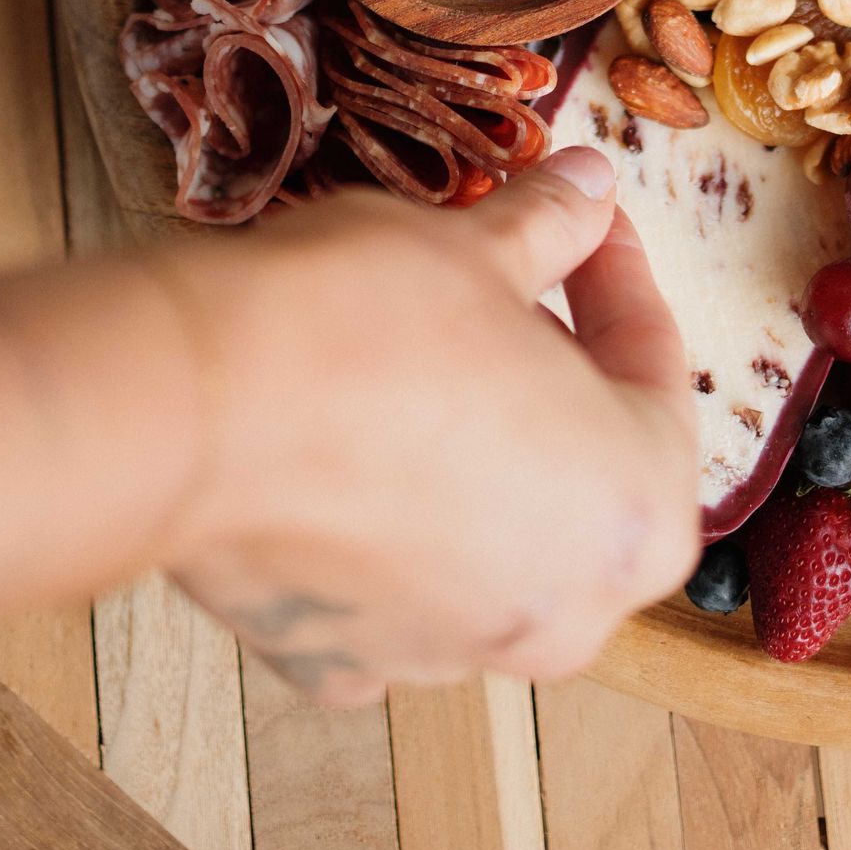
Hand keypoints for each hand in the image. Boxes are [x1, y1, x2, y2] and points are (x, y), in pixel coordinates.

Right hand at [151, 152, 697, 702]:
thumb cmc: (364, 322)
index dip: (617, 275)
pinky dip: (376, 529)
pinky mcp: (340, 661)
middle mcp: (565, 613)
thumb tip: (587, 189)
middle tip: (511, 288)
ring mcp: (450, 653)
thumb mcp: (478, 250)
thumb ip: (552, 227)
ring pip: (490, 539)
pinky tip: (344, 456)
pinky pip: (385, 588)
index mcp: (636, 511)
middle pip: (583, 469)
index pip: (656, 370)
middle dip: (552, 373)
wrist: (194, 406)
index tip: (588, 220)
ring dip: (470, 454)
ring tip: (423, 360)